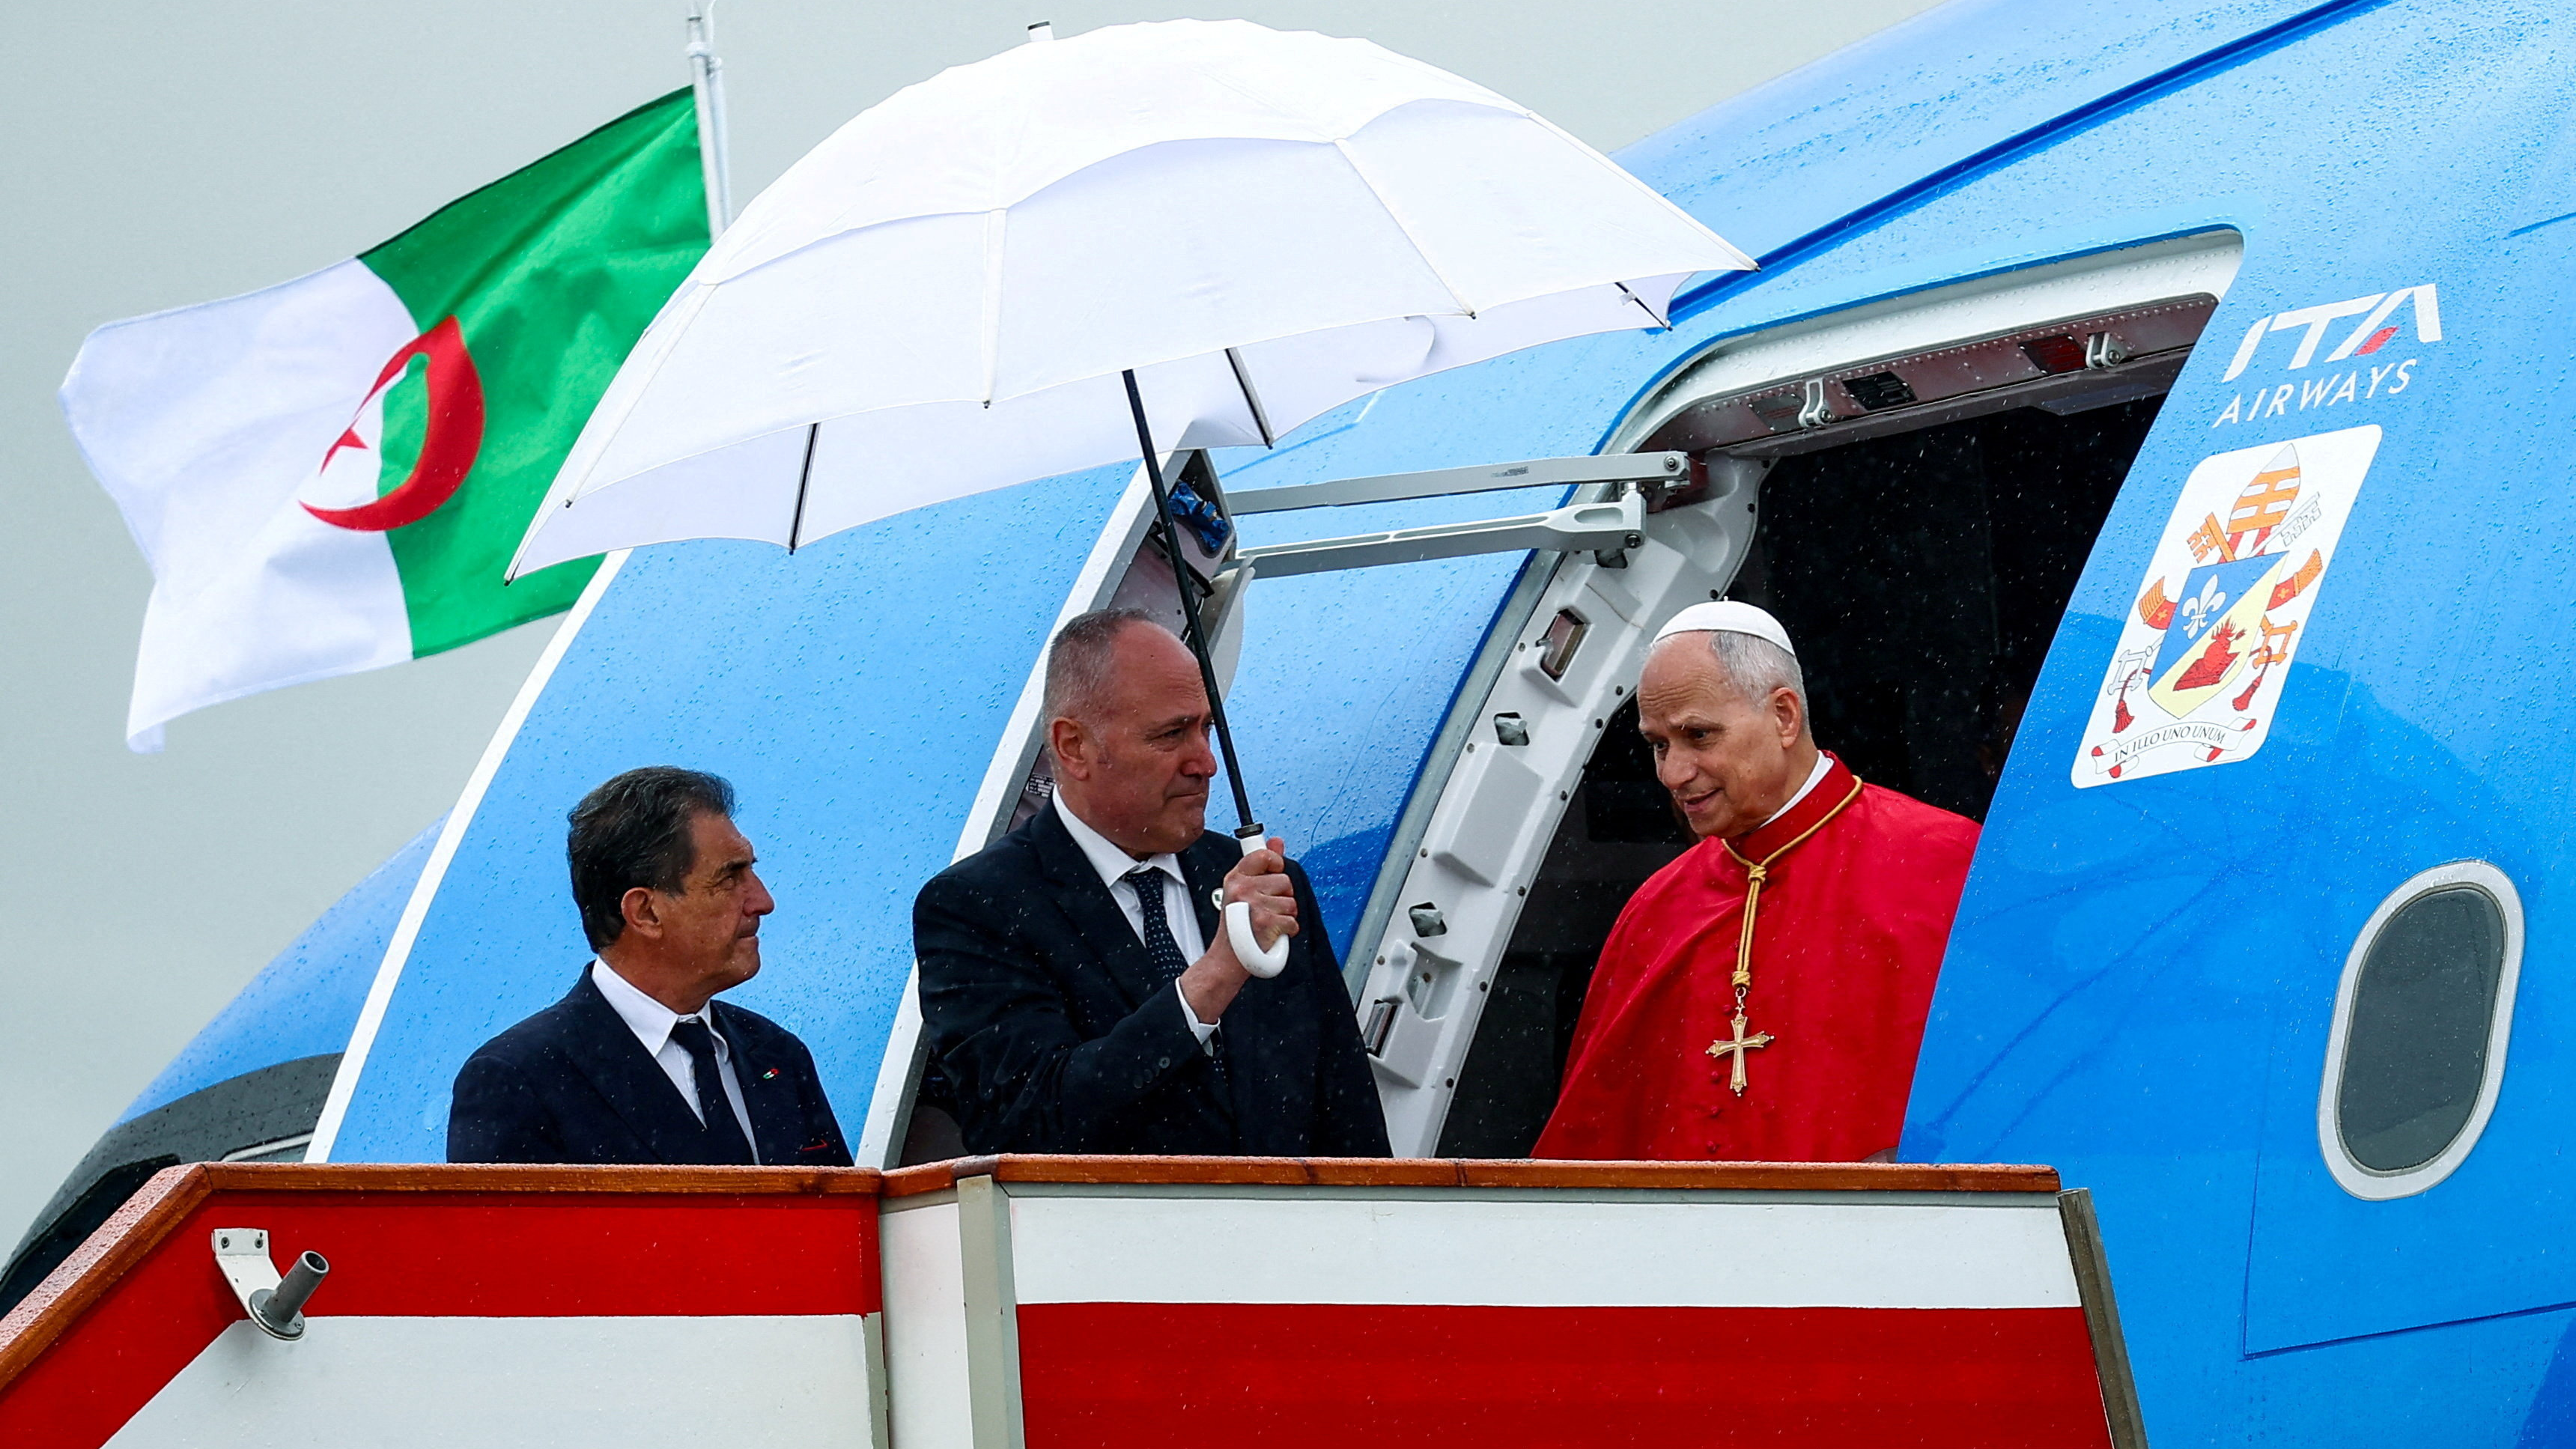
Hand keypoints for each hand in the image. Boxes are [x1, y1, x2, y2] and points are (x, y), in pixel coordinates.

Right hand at [1225, 837, 1297, 951]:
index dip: (1276, 863)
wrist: (1226, 958)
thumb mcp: (1243, 890)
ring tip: (1269, 921)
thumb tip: (1277, 841)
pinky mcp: (1265, 922)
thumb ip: (1262, 864)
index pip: (1264, 855)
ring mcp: (1253, 905)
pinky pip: (1292, 921)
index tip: (1274, 873)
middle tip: (1267, 908)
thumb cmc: (1236, 926)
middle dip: (1283, 897)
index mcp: (1235, 878)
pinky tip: (1272, 934)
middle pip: (1284, 881)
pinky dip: (1287, 931)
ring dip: (1285, 915)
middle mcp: (1242, 888)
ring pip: (1291, 902)